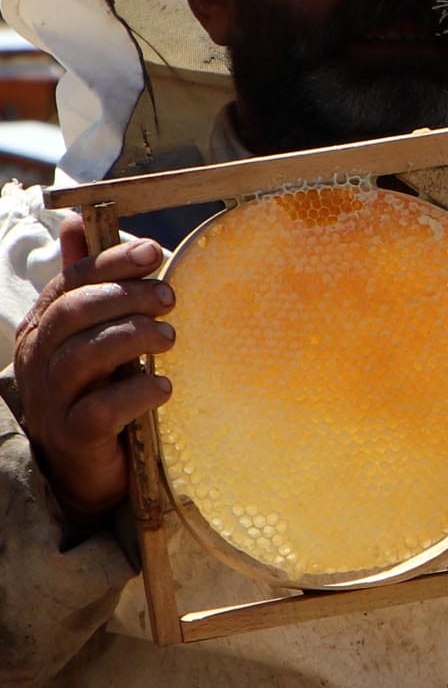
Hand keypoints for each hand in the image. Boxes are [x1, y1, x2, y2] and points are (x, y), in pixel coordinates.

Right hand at [13, 216, 176, 520]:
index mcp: (41, 329)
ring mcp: (50, 399)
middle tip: (171, 297)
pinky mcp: (73, 436)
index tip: (154, 251)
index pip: (69, 283)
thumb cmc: (96, 388)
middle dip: (126, 296)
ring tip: (170, 335)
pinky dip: (136, 393)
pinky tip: (164, 386)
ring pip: (83, 356)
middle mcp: (37, 360)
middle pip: (73, 314)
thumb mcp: (92, 332)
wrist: (87, 467)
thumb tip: (78, 220)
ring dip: (133, 337)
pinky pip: (101, 409)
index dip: (110, 262)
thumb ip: (87, 281)